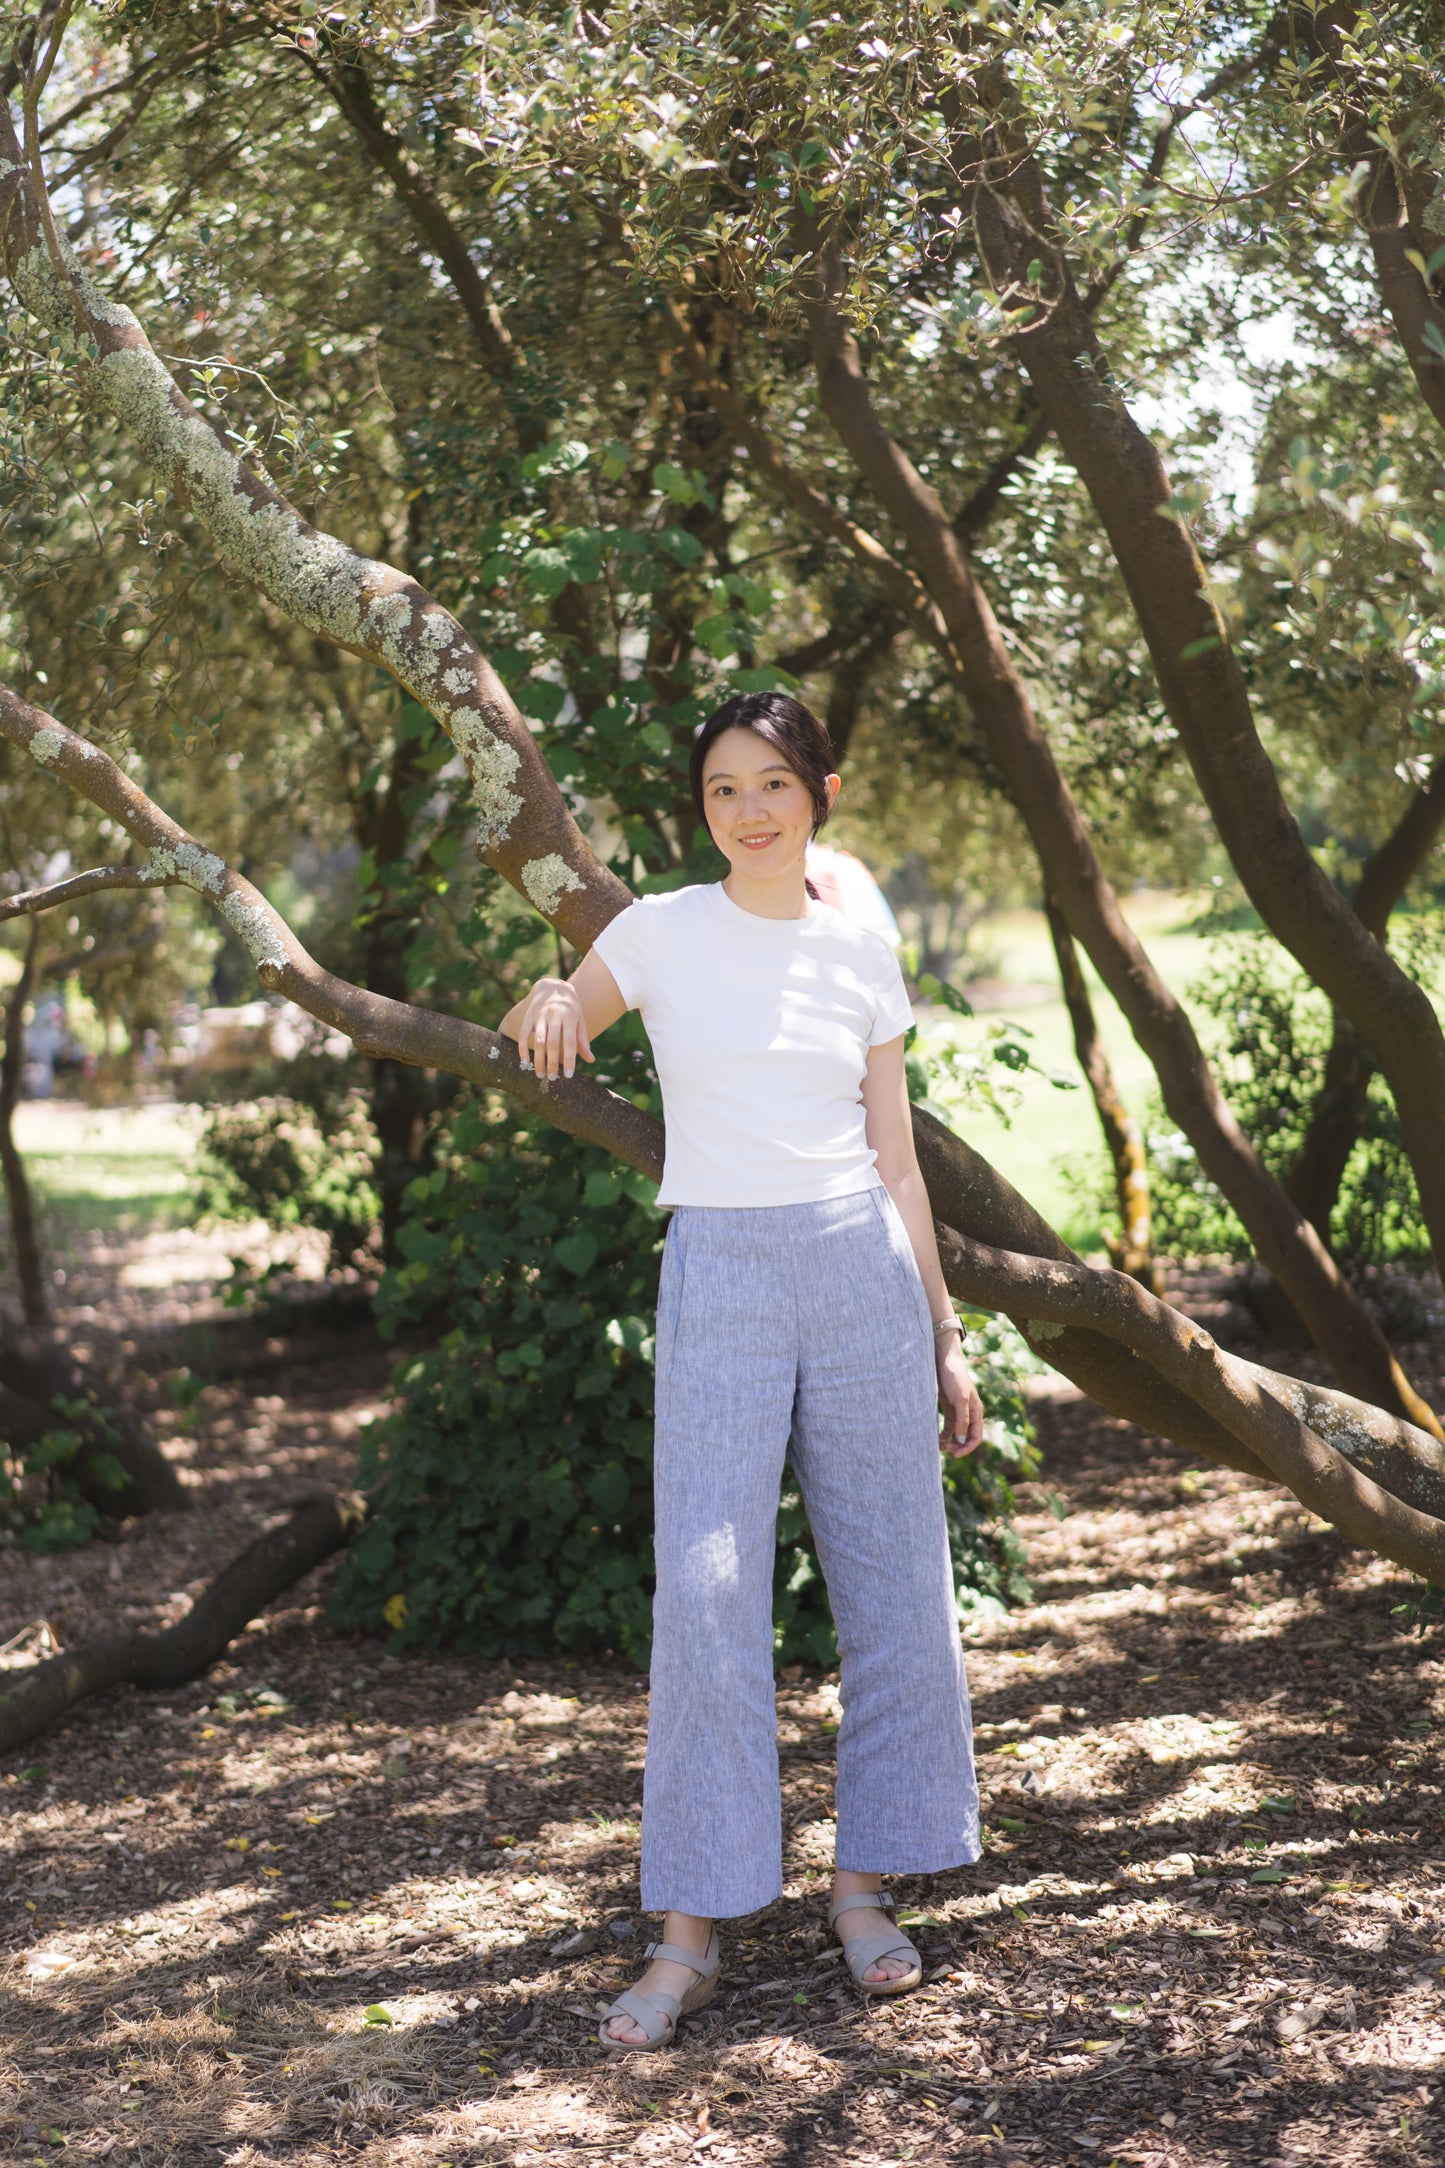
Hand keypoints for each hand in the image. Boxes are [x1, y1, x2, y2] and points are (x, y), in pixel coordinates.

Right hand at [516, 976, 593, 1080]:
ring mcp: (540, 1015)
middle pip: (553, 1043)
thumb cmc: (570, 1008)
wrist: (553, 985)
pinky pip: (523, 1034)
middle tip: (552, 1078)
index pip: (569, 1041)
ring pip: (538, 1041)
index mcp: (569, 1017)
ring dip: (538, 1059)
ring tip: (540, 1074)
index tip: (568, 1075)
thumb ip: (583, 1040)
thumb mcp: (580, 1021)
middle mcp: (554, 1016)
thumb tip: (590, 1060)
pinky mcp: (528, 1016)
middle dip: (552, 1062)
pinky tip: (525, 1062)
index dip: (569, 1059)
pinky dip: (522, 1048)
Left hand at [936, 1338, 982, 1456]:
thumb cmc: (955, 1378)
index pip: (976, 1437)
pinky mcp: (949, 1409)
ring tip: (939, 1446)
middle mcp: (969, 1414)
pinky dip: (945, 1435)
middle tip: (944, 1449)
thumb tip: (962, 1441)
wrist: (944, 1361)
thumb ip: (963, 1420)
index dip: (967, 1448)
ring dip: (950, 1442)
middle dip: (958, 1446)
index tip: (955, 1454)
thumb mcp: (960, 1399)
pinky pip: (949, 1428)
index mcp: (977, 1412)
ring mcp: (959, 1412)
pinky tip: (937, 1439)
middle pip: (967, 1438)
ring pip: (957, 1434)